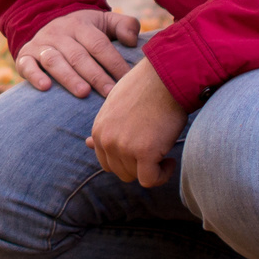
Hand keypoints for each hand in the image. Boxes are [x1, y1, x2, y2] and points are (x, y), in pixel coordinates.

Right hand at [13, 9, 140, 96]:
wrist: (49, 25)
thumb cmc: (86, 32)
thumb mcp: (105, 22)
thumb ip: (124, 26)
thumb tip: (131, 41)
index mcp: (81, 25)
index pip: (99, 44)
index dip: (114, 62)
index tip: (128, 81)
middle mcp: (59, 33)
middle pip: (78, 55)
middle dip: (95, 75)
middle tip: (110, 93)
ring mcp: (41, 44)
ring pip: (54, 60)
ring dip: (68, 77)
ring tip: (83, 93)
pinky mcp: (25, 56)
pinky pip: (27, 64)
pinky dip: (34, 75)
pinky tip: (46, 88)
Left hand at [86, 57, 187, 186]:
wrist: (164, 77)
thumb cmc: (145, 88)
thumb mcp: (115, 106)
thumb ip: (105, 128)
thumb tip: (87, 144)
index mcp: (99, 130)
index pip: (107, 163)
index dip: (127, 160)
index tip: (142, 148)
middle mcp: (106, 140)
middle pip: (121, 172)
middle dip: (139, 166)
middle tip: (155, 149)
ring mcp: (123, 147)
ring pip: (136, 177)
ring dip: (152, 169)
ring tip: (162, 149)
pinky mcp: (144, 152)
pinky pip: (150, 180)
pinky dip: (162, 175)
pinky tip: (170, 159)